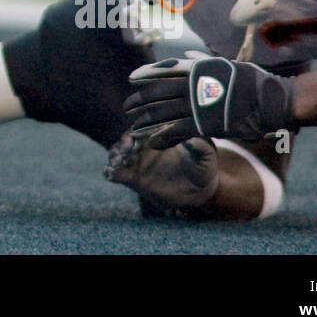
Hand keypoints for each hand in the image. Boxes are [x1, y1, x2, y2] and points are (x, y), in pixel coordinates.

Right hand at [104, 130, 219, 209]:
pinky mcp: (132, 177)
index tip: (139, 136)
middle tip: (127, 149)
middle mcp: (145, 144)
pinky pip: (116, 171)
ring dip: (115, 154)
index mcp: (160, 133)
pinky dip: (111, 171)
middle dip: (124, 142)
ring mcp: (137, 160)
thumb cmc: (203, 165)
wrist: (198, 190)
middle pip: (127, 137)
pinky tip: (111, 174)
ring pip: (118, 152)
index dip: (139, 130)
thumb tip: (192, 140)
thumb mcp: (206, 155)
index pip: (145, 126)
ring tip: (118, 161)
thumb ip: (200, 146)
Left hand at [124, 54, 296, 149]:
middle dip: (140, 100)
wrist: (271, 99)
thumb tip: (189, 56)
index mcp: (198, 69)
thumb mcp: (226, 65)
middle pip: (158, 91)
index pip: (164, 70)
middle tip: (127, 107)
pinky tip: (152, 143)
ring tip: (133, 126)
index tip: (131, 78)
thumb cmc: (251, 81)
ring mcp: (199, 104)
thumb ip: (204, 63)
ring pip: (164, 112)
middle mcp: (194, 84)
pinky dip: (163, 137)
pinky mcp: (206, 123)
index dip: (145, 74)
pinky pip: (178, 131)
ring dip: (146, 120)